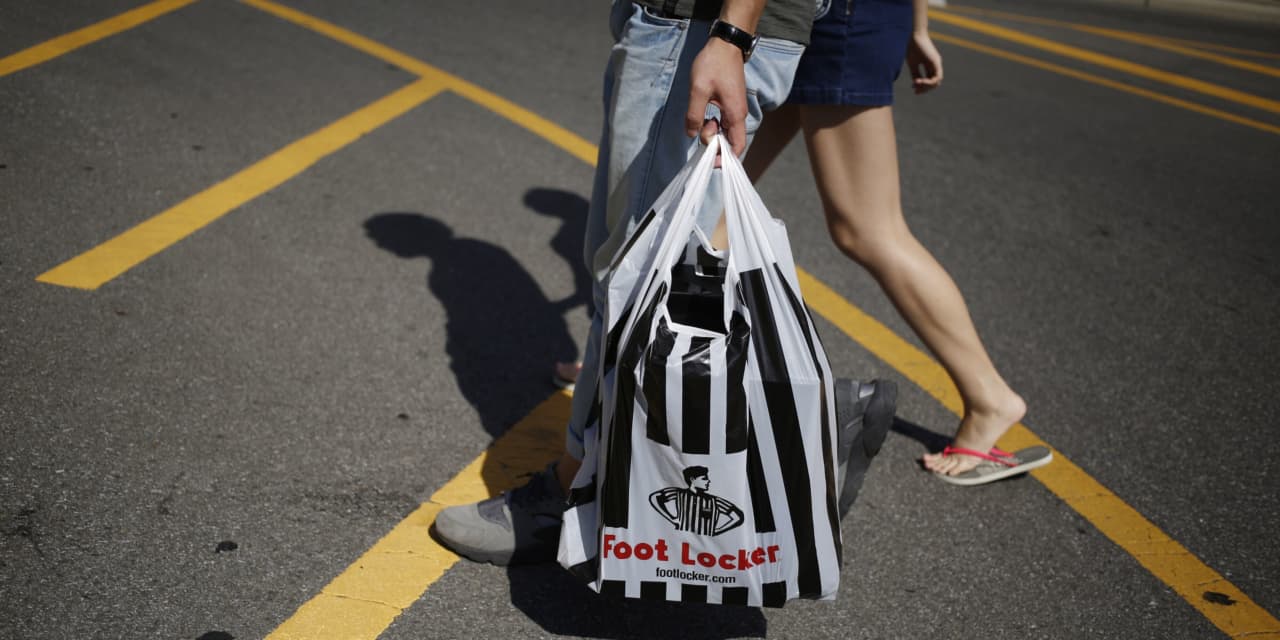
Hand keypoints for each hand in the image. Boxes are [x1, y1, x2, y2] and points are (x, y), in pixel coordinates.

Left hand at [685, 37, 748, 155]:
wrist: (725, 44)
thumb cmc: (713, 64)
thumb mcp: (698, 90)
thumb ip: (694, 115)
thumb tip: (691, 134)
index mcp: (735, 114)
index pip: (737, 147)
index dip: (725, 158)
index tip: (709, 160)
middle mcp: (739, 114)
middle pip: (729, 141)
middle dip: (713, 142)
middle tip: (699, 127)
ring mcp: (735, 109)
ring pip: (725, 131)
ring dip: (711, 131)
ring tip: (700, 117)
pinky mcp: (730, 103)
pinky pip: (723, 122)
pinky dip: (713, 123)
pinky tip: (703, 113)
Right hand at [906, 31, 942, 93]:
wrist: (913, 35)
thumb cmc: (911, 47)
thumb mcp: (913, 64)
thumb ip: (916, 74)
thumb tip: (916, 84)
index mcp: (930, 65)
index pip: (930, 80)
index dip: (923, 87)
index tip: (913, 89)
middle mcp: (935, 65)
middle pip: (934, 83)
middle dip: (925, 88)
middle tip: (915, 91)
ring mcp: (937, 63)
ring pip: (936, 81)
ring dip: (926, 86)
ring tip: (916, 84)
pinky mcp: (936, 62)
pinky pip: (936, 77)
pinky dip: (928, 82)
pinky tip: (919, 81)